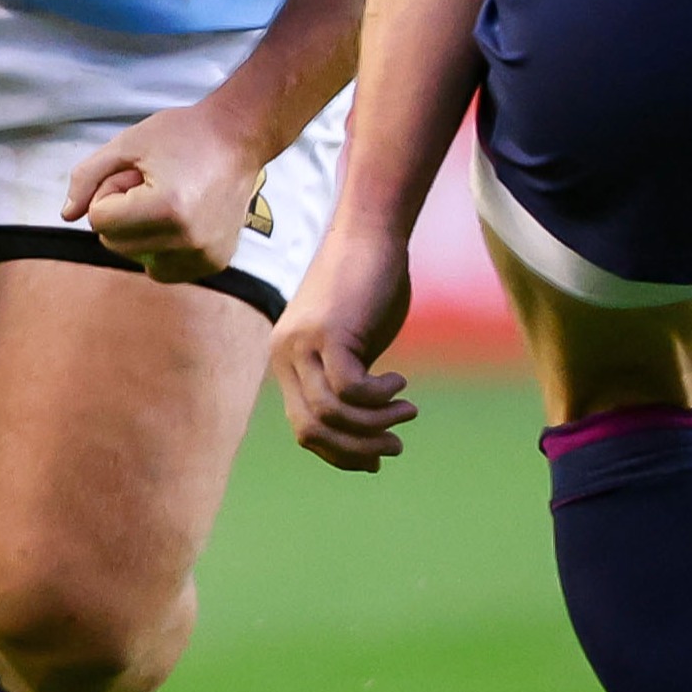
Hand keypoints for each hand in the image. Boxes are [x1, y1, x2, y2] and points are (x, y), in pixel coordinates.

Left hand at [62, 98, 262, 283]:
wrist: (239, 138)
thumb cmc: (182, 134)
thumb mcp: (127, 144)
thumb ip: (87, 178)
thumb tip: (66, 216)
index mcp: (166, 208)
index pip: (99, 220)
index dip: (109, 192)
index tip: (135, 173)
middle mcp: (188, 239)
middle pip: (115, 244)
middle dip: (122, 213)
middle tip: (151, 183)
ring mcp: (204, 255)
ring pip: (137, 260)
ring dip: (141, 232)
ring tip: (168, 198)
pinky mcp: (215, 263)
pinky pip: (165, 270)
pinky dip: (161, 248)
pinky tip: (180, 219)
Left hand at [274, 224, 419, 471]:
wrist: (371, 232)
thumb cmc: (368, 284)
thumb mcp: (351, 341)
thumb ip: (347, 380)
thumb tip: (364, 432)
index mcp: (286, 359)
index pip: (302, 428)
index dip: (339, 453)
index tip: (375, 459)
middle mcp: (284, 353)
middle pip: (311, 429)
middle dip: (356, 449)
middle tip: (395, 447)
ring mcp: (302, 342)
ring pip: (331, 414)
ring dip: (375, 425)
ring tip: (407, 412)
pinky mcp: (328, 331)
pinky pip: (350, 389)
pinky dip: (379, 397)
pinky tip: (399, 382)